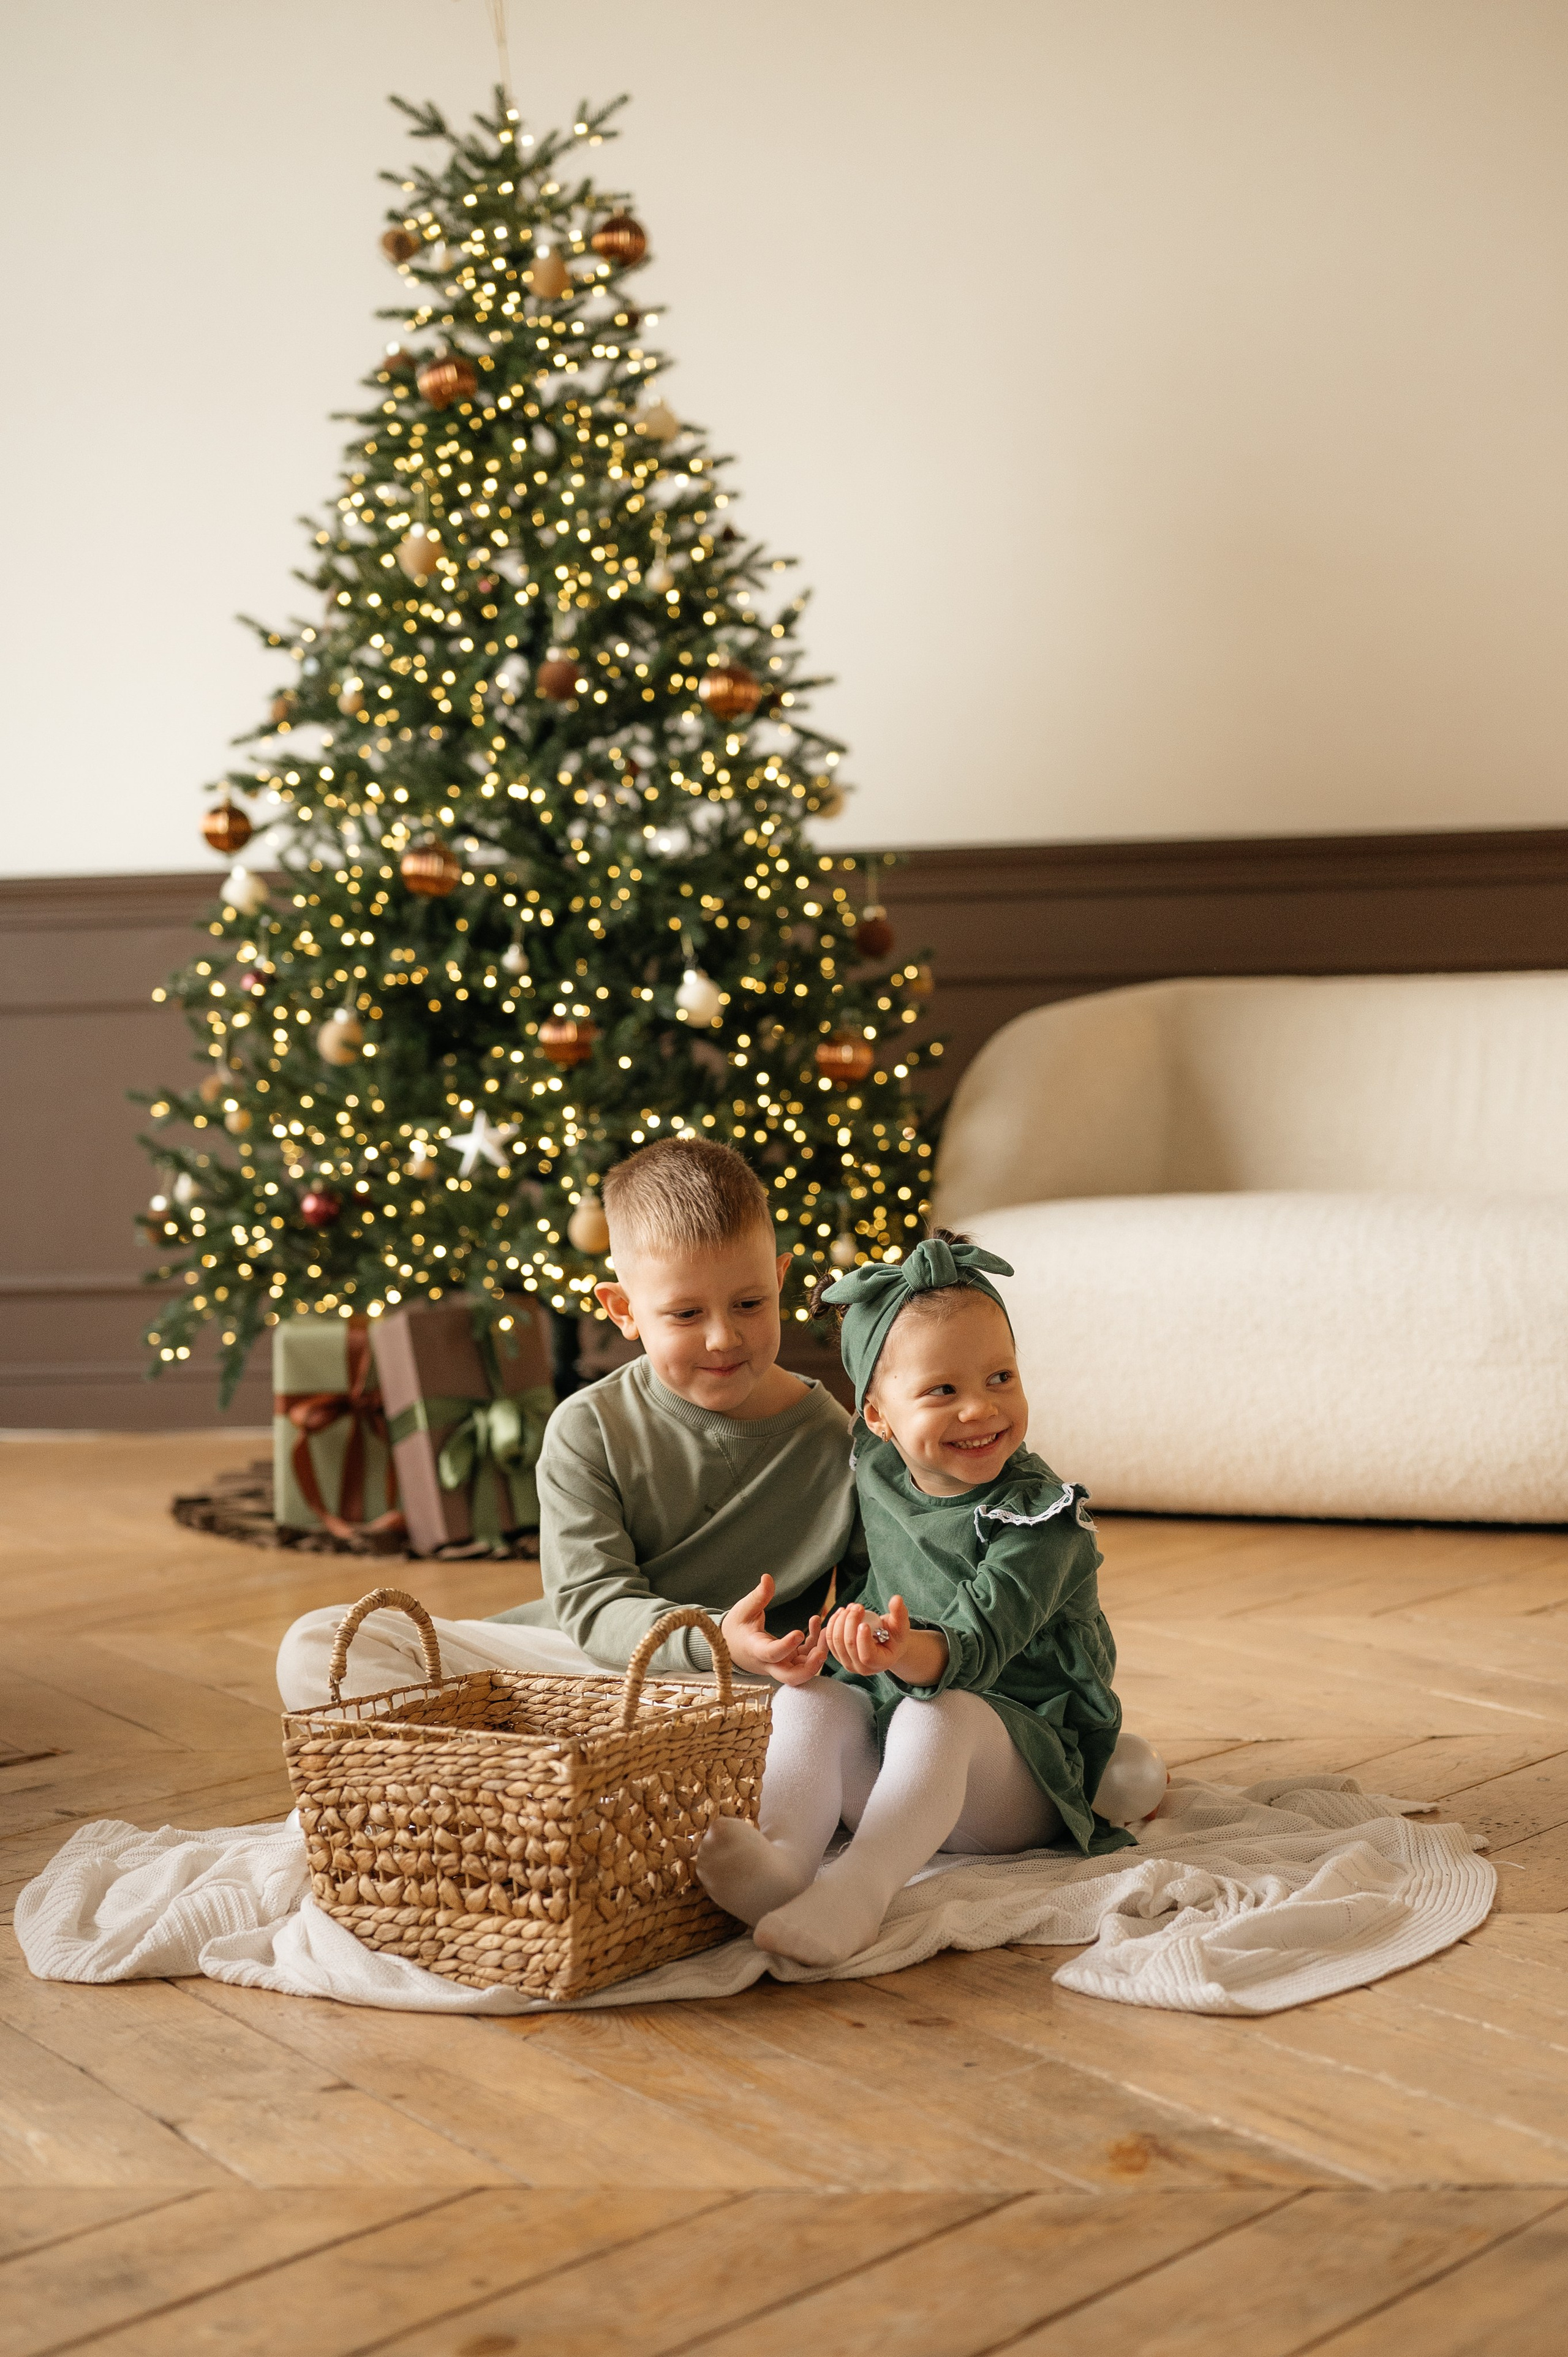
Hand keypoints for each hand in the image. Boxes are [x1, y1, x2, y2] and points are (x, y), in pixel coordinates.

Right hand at [720, 1574, 828, 1685]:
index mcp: (755, 1650)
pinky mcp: (788, 1660)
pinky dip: (814, 1645)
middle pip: (791, 1676)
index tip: (799, 1633)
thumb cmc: (737, 1626)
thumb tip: (767, 1577)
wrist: (732, 1645)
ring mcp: (780, 1664)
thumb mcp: (744, 1609)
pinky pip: (805, 1657)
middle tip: (821, 1653)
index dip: (786, 1647)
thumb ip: (758, 1596)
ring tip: (825, 1630)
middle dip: (809, 1669)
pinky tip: (817, 1625)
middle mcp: (769, 1663)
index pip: (771, 1654)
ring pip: (802, 1669)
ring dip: (817, 1655)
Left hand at [825, 1595, 948, 1685]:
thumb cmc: (895, 1635)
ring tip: (851, 1607)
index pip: (867, 1655)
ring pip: (836, 1641)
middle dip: (850, 1622)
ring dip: (840, 1620)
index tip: (864, 1623)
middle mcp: (862, 1668)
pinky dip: (833, 1623)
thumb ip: (899, 1613)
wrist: (885, 1641)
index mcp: (880, 1663)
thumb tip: (896, 1599)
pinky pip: (829, 1639)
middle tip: (857, 1606)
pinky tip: (841, 1612)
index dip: (863, 1639)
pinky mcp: (838, 1655)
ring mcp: (848, 1663)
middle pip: (849, 1645)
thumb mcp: (901, 1625)